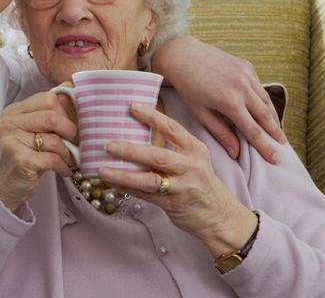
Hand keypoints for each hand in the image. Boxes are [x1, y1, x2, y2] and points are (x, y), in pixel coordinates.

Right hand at [0, 90, 76, 211]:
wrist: (3, 186)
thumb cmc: (24, 156)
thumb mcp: (35, 132)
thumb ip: (51, 113)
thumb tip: (71, 91)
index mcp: (14, 111)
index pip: (47, 99)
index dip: (65, 112)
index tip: (72, 126)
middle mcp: (10, 122)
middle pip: (52, 116)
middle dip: (70, 131)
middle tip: (76, 143)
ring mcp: (13, 141)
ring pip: (54, 140)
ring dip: (68, 153)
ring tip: (70, 160)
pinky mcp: (20, 160)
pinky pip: (52, 158)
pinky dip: (64, 165)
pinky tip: (64, 170)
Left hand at [99, 103, 257, 256]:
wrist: (221, 216)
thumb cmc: (200, 183)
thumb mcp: (193, 160)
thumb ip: (170, 147)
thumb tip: (136, 130)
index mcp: (195, 149)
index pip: (172, 128)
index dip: (151, 116)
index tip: (131, 107)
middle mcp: (191, 166)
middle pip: (157, 155)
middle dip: (130, 149)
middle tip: (108, 144)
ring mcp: (183, 187)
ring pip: (149, 179)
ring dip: (124, 174)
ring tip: (103, 170)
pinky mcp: (174, 204)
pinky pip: (145, 195)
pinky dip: (126, 189)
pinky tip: (110, 183)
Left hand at [151, 35, 285, 163]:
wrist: (183, 55)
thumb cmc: (187, 87)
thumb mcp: (200, 113)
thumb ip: (220, 133)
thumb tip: (236, 153)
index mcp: (230, 102)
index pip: (253, 130)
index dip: (266, 147)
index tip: (276, 159)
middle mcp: (243, 87)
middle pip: (266, 116)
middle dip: (276, 133)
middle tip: (283, 146)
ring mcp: (247, 74)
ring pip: (266, 100)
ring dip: (273, 117)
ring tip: (277, 130)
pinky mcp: (247, 66)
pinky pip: (259, 87)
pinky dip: (264, 100)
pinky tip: (265, 109)